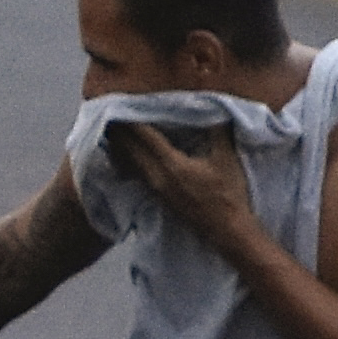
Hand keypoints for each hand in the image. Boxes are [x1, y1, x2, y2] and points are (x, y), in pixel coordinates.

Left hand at [107, 120, 256, 243]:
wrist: (227, 231)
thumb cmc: (229, 194)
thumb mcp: (227, 159)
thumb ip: (219, 133)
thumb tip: (216, 110)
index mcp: (173, 165)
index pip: (146, 138)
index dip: (132, 122)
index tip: (120, 107)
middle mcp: (157, 176)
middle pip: (131, 150)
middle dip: (120, 133)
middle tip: (108, 115)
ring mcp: (155, 189)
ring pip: (130, 163)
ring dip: (120, 147)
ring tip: (110, 132)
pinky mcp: (156, 197)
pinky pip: (134, 174)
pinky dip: (126, 161)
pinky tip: (121, 157)